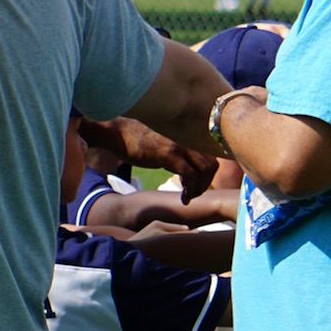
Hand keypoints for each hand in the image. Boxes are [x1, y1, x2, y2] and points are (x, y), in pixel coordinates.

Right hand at [85, 115, 218, 199]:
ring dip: (200, 189)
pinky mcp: (168, 154)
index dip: (207, 175)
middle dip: (206, 184)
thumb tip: (183, 166)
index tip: (196, 187)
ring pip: (205, 170)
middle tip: (193, 194)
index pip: (211, 156)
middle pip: (212, 164)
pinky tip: (183, 198)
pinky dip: (190, 190)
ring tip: (188, 197)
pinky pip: (189, 175)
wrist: (117, 132)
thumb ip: (175, 153)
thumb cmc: (136, 141)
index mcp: (186, 138)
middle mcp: (186, 140)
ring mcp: (179, 146)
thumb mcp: (162, 146)